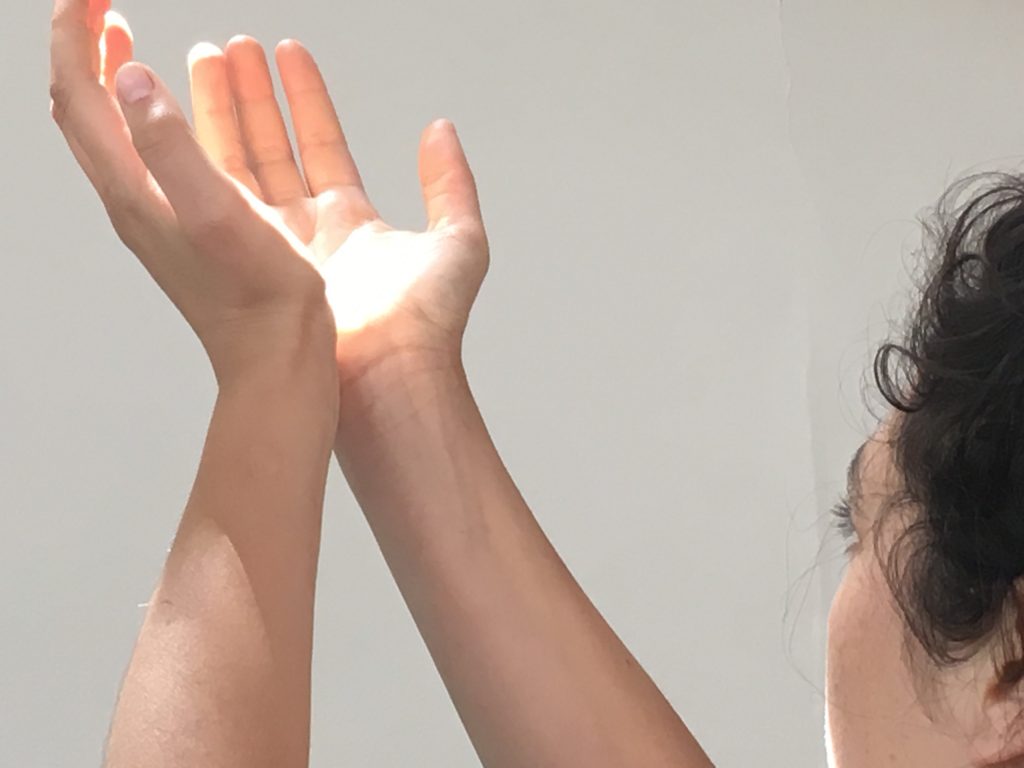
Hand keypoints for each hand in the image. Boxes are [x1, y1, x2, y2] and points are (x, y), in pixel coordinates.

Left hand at [49, 1, 336, 391]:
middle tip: (103, 6)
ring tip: (169, 41)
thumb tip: (128, 80)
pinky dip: (187, 112)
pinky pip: (182, 151)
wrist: (282, 359)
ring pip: (140, 128)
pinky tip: (216, 104)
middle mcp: (141, 199)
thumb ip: (170, 145)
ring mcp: (172, 210)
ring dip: (146, 75)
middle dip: (89, 47)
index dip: (73, 35)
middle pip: (93, 109)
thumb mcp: (218, 215)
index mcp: (133, 192)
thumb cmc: (258, 300)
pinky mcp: (205, 221)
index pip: (78, 96)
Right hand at [187, 36, 490, 388]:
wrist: (389, 380)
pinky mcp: (251, 268)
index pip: (322, 144)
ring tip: (208, 60)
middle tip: (231, 48)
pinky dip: (208, 160)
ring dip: (226, 115)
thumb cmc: (424, 325)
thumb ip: (450, 184)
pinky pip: (226, 203)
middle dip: (252, 97)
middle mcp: (309, 234)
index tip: (286, 53)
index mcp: (352, 223)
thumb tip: (440, 129)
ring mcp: (274, 251)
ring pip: (243, 169)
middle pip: (272, 150)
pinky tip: (183, 121)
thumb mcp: (458, 242)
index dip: (304, 98)